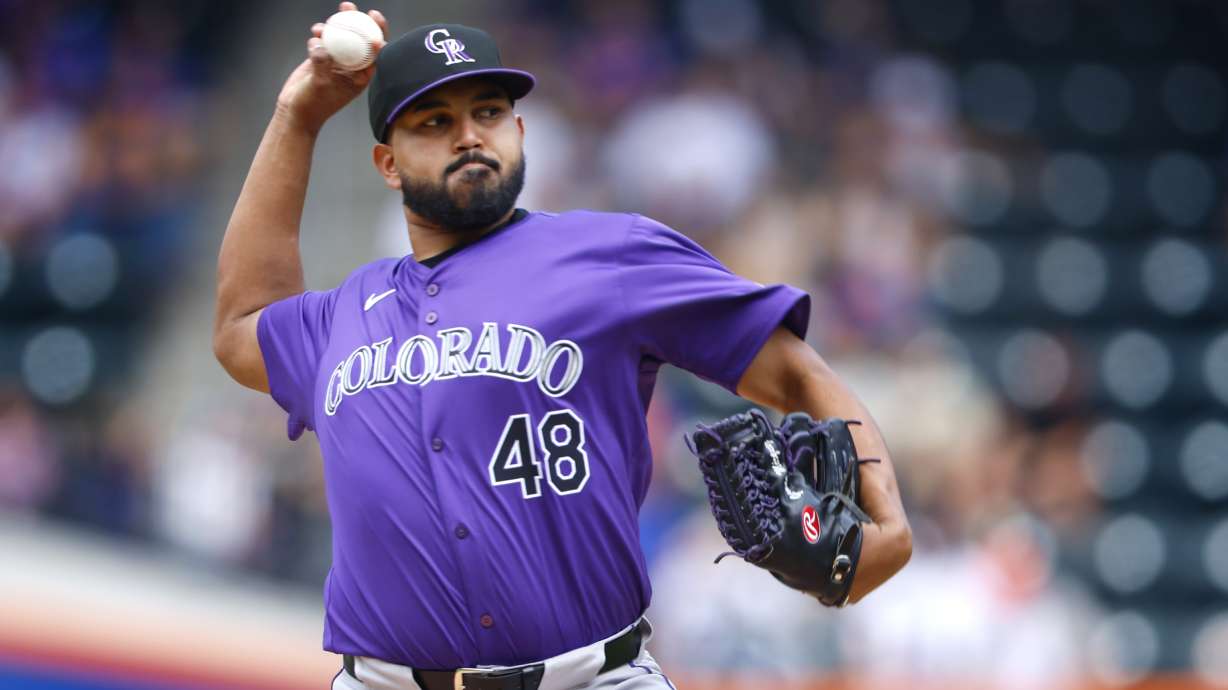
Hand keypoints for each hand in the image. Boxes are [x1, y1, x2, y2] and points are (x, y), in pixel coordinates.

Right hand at [275, 2, 387, 134]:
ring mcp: (336, 61)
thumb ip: (322, 63)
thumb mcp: (320, 84)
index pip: (375, 53)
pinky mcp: (321, 57)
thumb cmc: (313, 104)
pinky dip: (319, 33)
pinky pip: (323, 39)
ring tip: (337, 13)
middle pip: (359, 39)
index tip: (375, 20)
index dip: (378, 34)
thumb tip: (320, 45)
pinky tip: (315, 31)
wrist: (295, 110)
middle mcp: (351, 67)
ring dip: (338, 23)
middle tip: (353, 8)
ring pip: (341, 37)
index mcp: (360, 76)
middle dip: (359, 20)